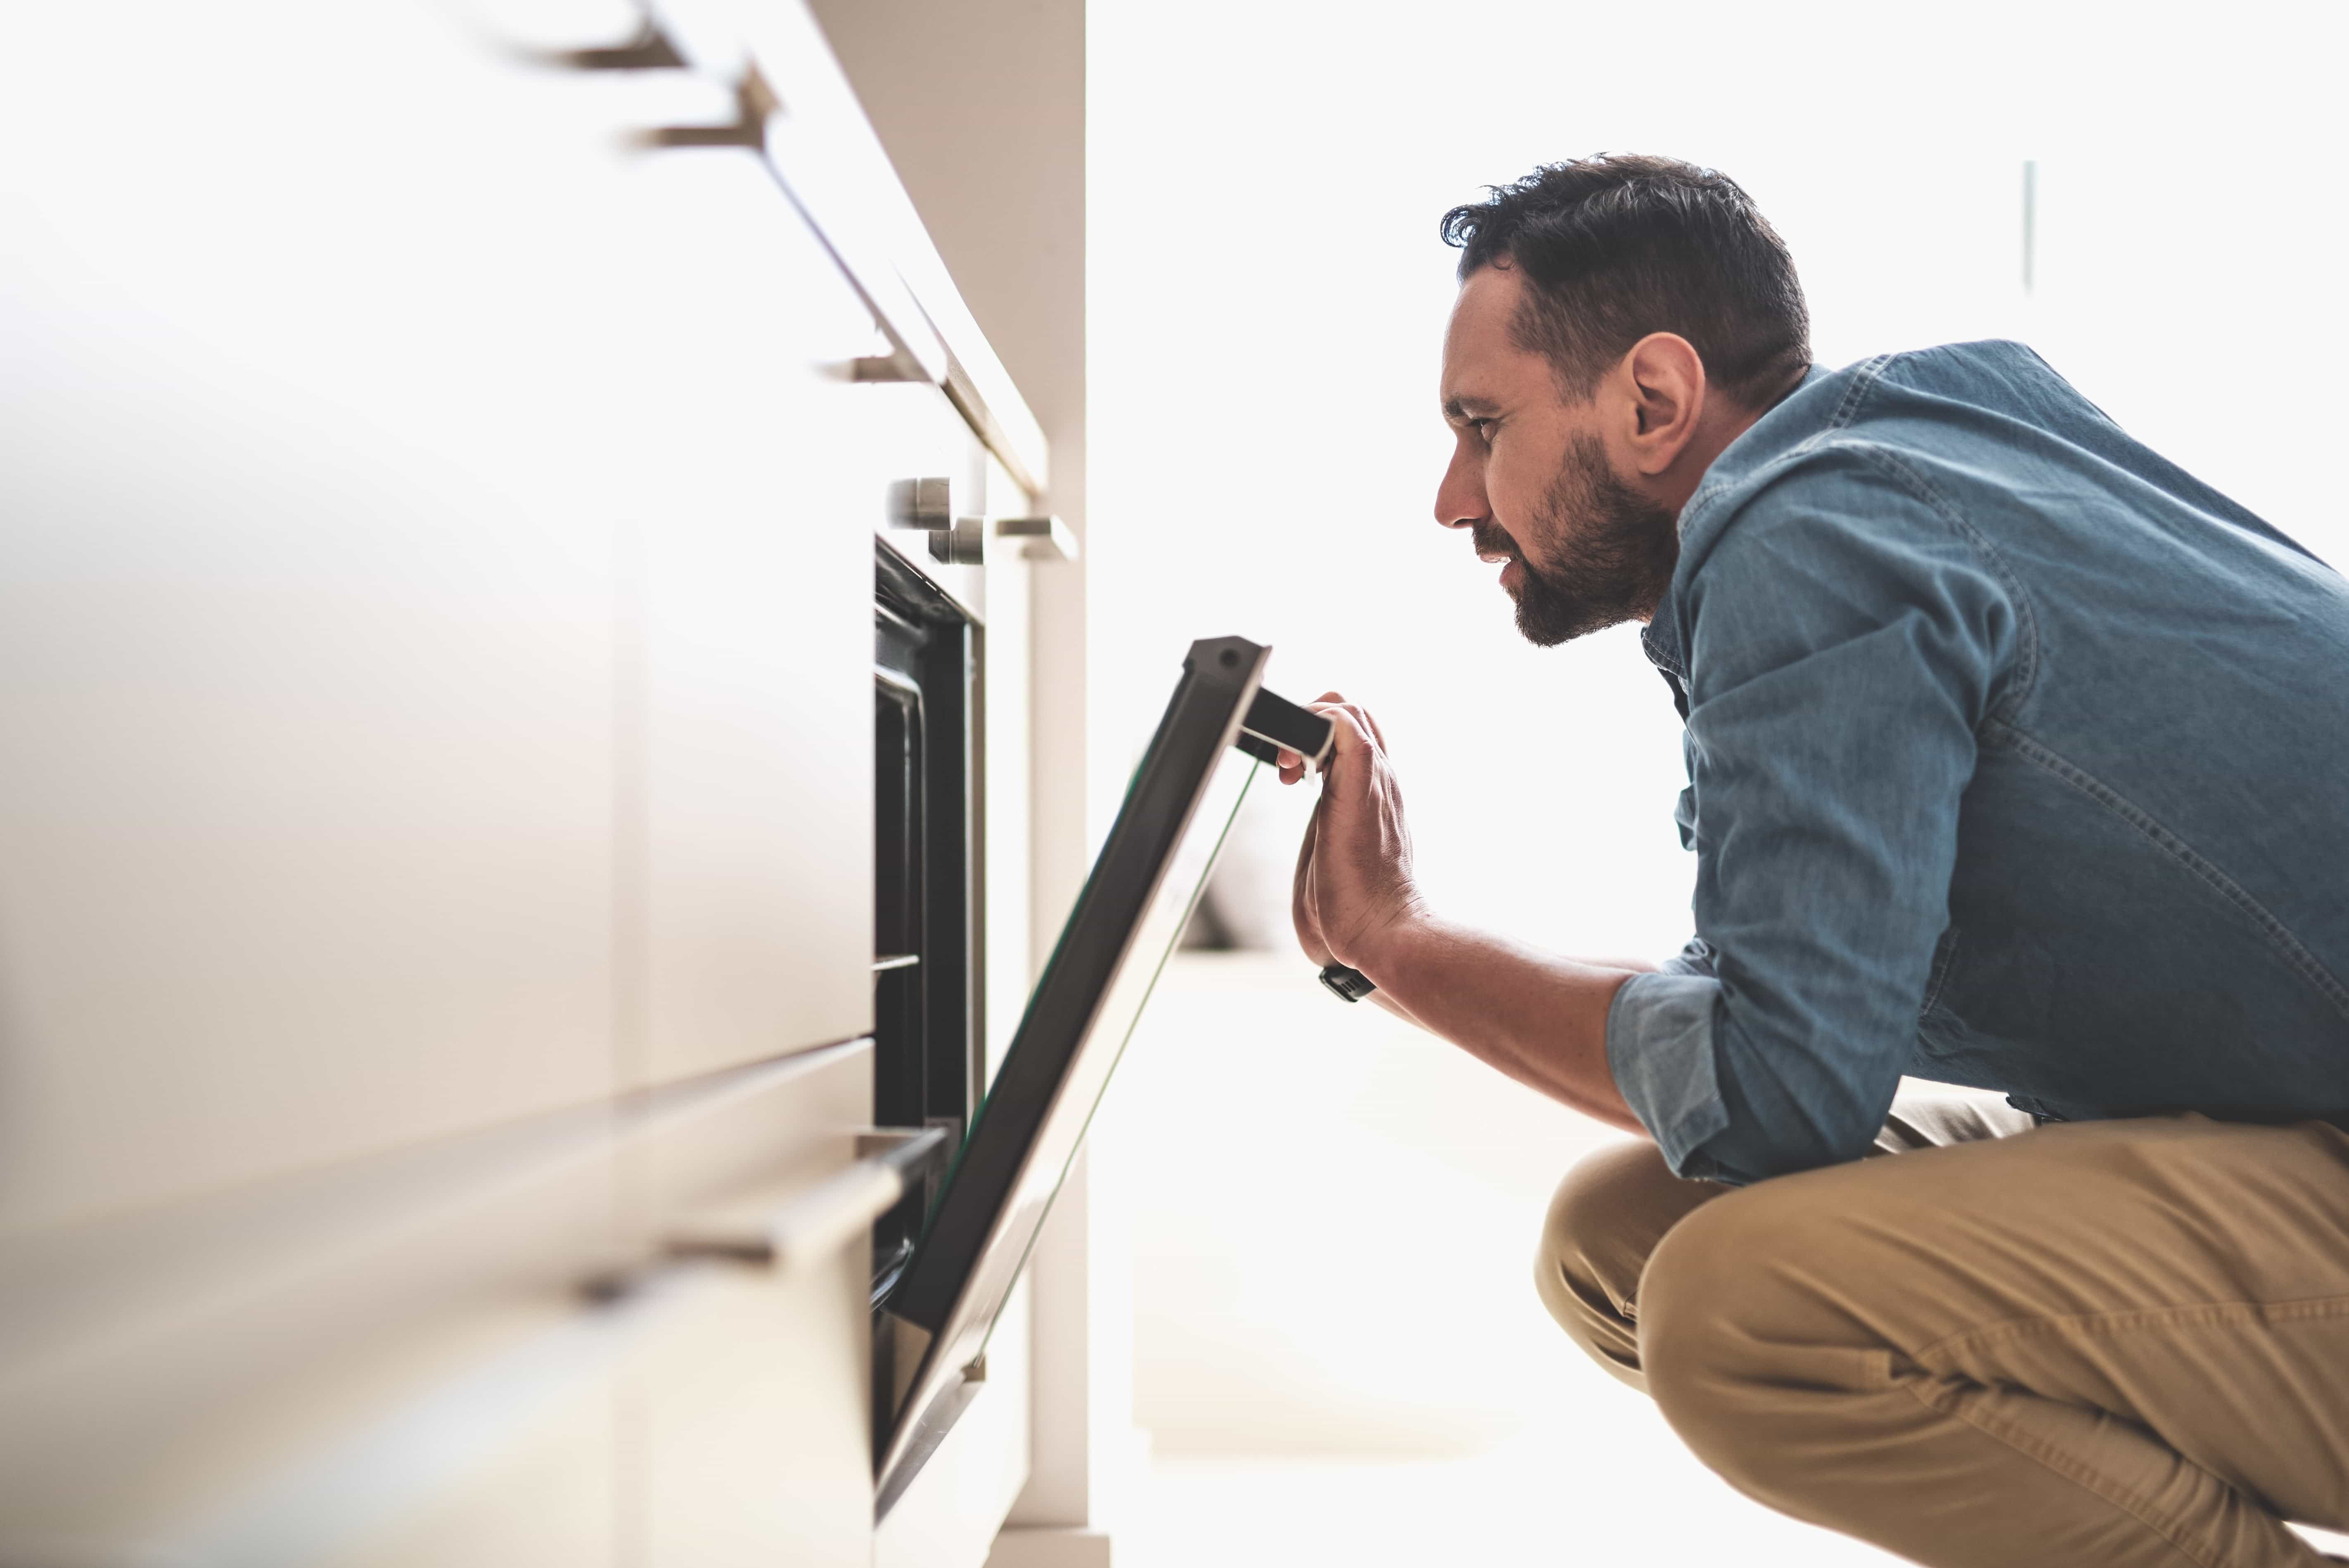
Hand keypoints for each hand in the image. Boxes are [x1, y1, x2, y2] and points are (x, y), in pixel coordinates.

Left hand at [1280, 692, 1426, 973]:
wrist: (1381, 932)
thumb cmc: (1354, 906)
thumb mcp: (1335, 848)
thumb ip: (1328, 821)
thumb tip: (1314, 817)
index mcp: (1373, 794)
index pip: (1355, 735)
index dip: (1317, 736)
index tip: (1290, 772)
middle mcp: (1379, 781)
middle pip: (1354, 712)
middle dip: (1309, 721)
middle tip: (1286, 767)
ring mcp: (1375, 782)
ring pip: (1349, 710)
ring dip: (1307, 724)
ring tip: (1287, 770)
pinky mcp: (1360, 788)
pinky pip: (1345, 727)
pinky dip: (1314, 726)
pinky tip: (1292, 764)